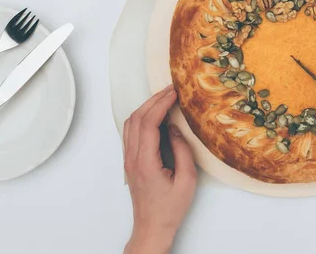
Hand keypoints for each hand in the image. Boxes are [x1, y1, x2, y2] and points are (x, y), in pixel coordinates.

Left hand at [123, 85, 196, 253]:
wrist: (152, 226)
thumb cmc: (170, 208)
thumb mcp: (187, 180)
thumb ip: (182, 151)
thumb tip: (176, 129)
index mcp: (146, 161)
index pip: (149, 123)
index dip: (161, 104)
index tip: (174, 93)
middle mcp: (133, 157)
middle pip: (137, 118)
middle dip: (153, 100)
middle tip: (170, 89)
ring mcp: (129, 159)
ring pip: (131, 124)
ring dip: (146, 107)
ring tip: (164, 98)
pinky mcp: (131, 161)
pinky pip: (131, 132)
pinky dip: (142, 117)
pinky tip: (156, 115)